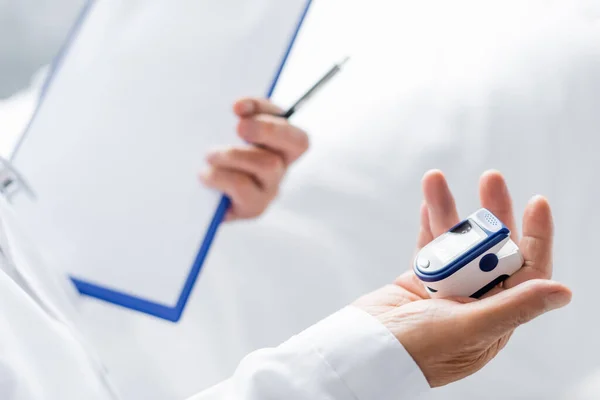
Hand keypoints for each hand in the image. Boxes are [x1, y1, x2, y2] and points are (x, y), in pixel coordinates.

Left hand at [200, 98, 308, 220]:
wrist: (194, 199)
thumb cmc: (213, 159)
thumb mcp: (224, 131)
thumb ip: (237, 117)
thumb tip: (238, 108)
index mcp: (280, 143)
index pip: (294, 123)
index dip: (271, 112)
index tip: (238, 106)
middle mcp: (282, 167)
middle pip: (294, 143)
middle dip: (266, 128)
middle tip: (239, 127)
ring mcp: (271, 189)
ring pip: (269, 165)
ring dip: (236, 154)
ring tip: (209, 155)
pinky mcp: (253, 207)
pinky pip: (244, 188)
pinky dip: (221, 177)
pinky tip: (204, 174)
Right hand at [353, 170, 571, 386]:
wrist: (366, 352)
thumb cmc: (417, 350)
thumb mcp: (470, 328)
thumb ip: (513, 307)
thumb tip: (562, 292)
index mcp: (495, 317)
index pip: (527, 273)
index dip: (536, 237)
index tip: (536, 202)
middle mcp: (474, 300)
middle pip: (491, 249)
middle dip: (491, 213)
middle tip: (491, 180)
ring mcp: (446, 289)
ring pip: (454, 242)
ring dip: (447, 210)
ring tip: (436, 179)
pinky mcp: (419, 281)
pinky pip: (428, 246)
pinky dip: (428, 224)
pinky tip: (428, 202)